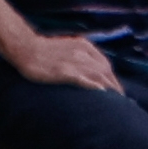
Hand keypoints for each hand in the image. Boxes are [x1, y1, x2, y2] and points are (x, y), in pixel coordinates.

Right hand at [8, 31, 122, 93]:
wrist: (25, 48)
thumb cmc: (44, 50)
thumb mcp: (68, 47)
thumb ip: (81, 55)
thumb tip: (92, 69)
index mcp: (84, 46)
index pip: (105, 64)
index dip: (113, 78)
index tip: (117, 90)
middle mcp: (82, 53)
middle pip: (106, 71)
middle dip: (115, 86)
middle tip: (122, 101)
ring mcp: (74, 62)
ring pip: (99, 76)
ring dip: (110, 88)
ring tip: (117, 102)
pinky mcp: (65, 71)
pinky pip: (84, 79)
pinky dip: (95, 86)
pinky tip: (102, 93)